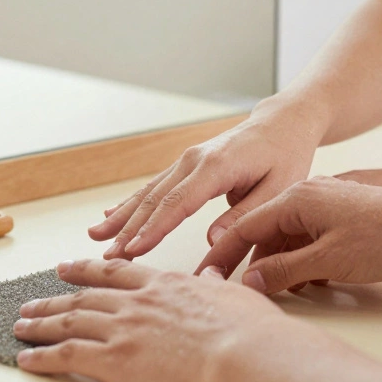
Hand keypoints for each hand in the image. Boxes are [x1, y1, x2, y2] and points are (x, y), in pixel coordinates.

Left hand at [15, 259, 292, 381]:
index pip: (116, 274)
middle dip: (55, 298)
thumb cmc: (250, 333)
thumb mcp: (235, 298)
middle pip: (84, 297)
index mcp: (164, 285)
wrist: (245, 354)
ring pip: (68, 322)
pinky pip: (67, 356)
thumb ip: (217, 288)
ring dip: (40, 323)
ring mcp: (123, 328)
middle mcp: (137, 302)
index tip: (70, 267)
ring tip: (21, 325)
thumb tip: (213, 279)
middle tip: (34, 298)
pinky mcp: (115, 360)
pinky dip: (42, 357)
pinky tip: (27, 360)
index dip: (88, 270)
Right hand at [89, 98, 327, 259]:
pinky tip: (111, 216)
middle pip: (154, 200)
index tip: (133, 250)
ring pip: (147, 193)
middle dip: (128, 230)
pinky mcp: (185, 165)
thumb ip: (245, 215)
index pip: (178, 203)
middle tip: (107, 257)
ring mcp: (186, 160)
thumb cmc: (285, 156)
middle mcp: (193, 160)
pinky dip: (130, 203)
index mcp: (216, 166)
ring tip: (96, 238)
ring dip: (122, 218)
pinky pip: (153, 187)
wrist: (281, 123)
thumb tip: (211, 241)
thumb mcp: (278, 189)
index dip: (154, 229)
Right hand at [197, 176, 381, 294]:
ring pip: (288, 238)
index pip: (245, 226)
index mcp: (297, 198)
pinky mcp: (344, 217)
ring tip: (273, 292)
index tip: (204, 275)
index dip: (223, 254)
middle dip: (251, 263)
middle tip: (234, 291)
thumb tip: (249, 282)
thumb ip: (283, 271)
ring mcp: (327, 205)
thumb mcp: (327, 260)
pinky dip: (303, 260)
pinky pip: (310, 238)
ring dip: (280, 265)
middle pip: (265, 232)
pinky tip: (308, 283)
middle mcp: (308, 195)